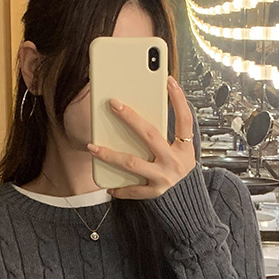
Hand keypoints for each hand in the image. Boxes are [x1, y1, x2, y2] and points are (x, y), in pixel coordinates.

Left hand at [87, 75, 195, 199]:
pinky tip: (107, 184)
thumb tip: (140, 110)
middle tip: (114, 104)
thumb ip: (166, 133)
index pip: (184, 120)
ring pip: (132, 163)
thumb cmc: (177, 168)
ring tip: (93, 147)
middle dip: (131, 118)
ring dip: (110, 155)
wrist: (186, 199)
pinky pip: (132, 189)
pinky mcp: (153, 192)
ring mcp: (164, 178)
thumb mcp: (180, 150)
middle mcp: (174, 162)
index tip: (168, 80)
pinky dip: (118, 187)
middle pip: (150, 135)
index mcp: (184, 148)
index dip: (178, 100)